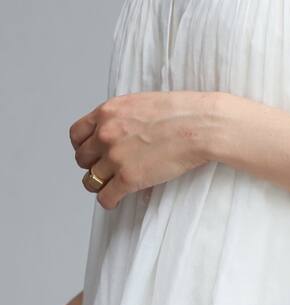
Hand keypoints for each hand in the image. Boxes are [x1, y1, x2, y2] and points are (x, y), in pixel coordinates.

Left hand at [70, 91, 217, 209]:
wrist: (197, 126)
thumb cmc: (179, 114)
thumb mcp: (140, 103)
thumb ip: (123, 117)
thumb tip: (124, 129)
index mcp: (107, 113)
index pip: (77, 134)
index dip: (83, 146)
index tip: (92, 153)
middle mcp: (105, 135)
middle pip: (82, 159)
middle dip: (92, 166)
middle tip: (105, 172)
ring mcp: (115, 158)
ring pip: (91, 180)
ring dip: (99, 185)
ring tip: (110, 188)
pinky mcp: (129, 178)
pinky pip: (106, 197)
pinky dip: (108, 201)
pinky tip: (115, 201)